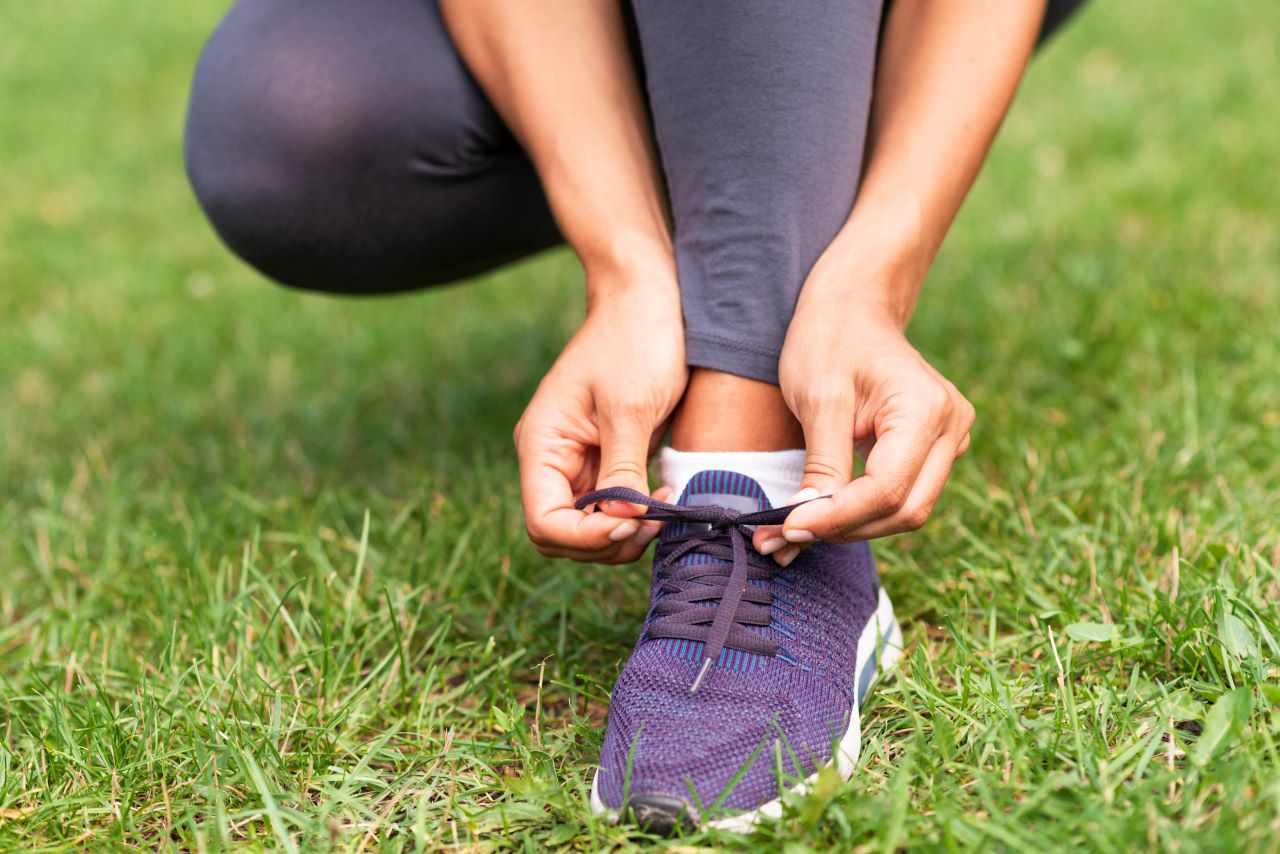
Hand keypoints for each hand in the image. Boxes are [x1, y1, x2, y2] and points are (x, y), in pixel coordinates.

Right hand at [515, 281, 686, 562]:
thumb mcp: (631, 406)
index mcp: (542, 444)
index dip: (587, 536)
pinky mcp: (606, 460)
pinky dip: (635, 517)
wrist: (648, 299)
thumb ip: (622, 469)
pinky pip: (611, 509)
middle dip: (606, 541)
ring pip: (588, 529)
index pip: (545, 522)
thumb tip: (621, 520)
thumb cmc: (636, 340)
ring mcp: (579, 462)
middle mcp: (552, 460)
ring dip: (624, 534)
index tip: (633, 523)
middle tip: (655, 523)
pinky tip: (665, 500)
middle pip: (563, 535)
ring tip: (665, 512)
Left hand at [765, 298, 973, 546]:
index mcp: (927, 408)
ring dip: (849, 528)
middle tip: (781, 537)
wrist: (853, 308)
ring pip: (905, 511)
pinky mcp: (933, 451)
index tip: (787, 527)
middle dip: (843, 529)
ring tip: (789, 531)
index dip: (837, 517)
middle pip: (904, 509)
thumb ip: (821, 464)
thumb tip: (806, 522)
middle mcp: (951, 428)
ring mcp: (948, 441)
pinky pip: (901, 496)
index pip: (887, 489)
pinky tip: (817, 514)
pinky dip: (859, 513)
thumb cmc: (831, 339)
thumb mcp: (818, 398)